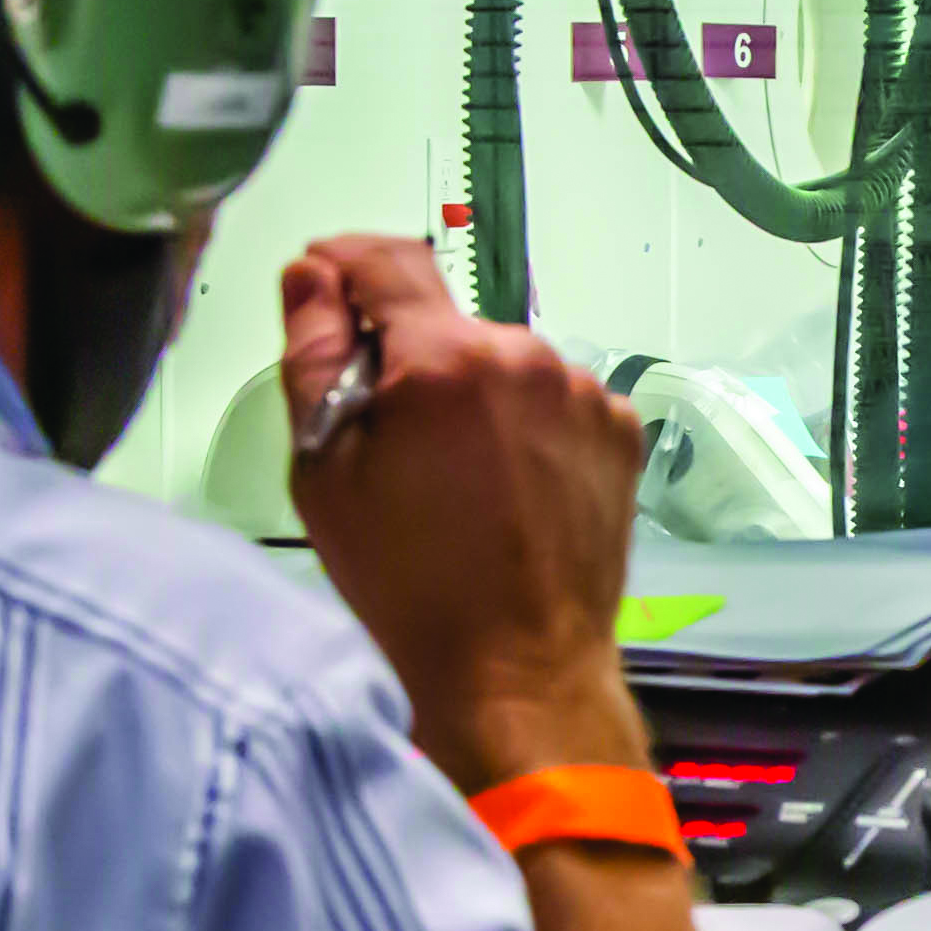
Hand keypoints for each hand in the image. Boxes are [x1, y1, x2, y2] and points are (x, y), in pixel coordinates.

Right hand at [279, 234, 650, 785]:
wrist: (519, 670)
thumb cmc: (412, 589)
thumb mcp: (325, 473)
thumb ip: (312, 355)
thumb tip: (311, 279)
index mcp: (444, 362)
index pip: (386, 260)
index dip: (344, 262)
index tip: (325, 279)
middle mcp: (525, 359)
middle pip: (446, 322)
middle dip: (408, 358)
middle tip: (386, 439)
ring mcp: (582, 394)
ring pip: (501, 362)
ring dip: (471, 393)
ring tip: (453, 481)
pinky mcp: (619, 430)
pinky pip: (553, 399)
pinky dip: (523, 425)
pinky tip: (503, 490)